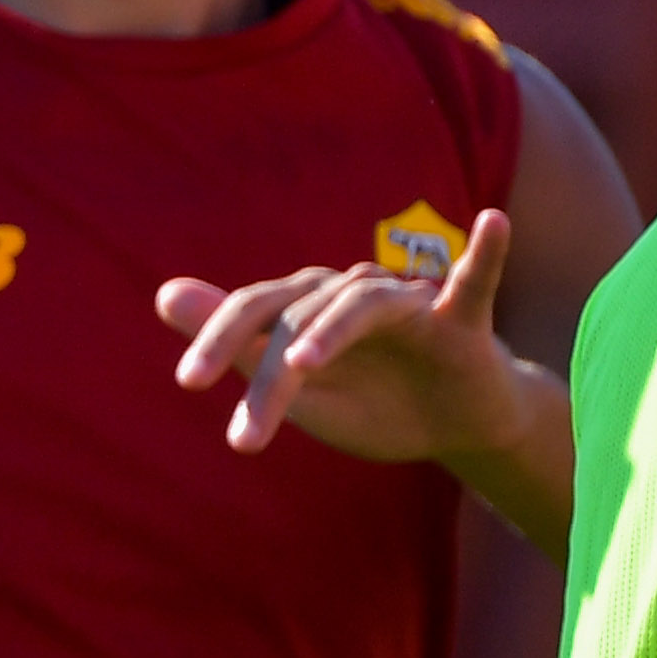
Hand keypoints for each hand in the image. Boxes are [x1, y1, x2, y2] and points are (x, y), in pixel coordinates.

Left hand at [157, 208, 527, 466]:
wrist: (452, 425)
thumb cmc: (370, 401)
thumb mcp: (298, 387)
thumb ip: (239, 345)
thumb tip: (163, 294)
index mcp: (307, 307)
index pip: (254, 310)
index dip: (218, 340)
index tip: (187, 383)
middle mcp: (351, 291)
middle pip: (299, 315)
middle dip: (265, 373)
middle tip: (244, 433)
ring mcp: (408, 300)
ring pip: (363, 304)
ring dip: (332, 332)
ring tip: (300, 365)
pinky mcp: (462, 321)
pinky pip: (474, 281)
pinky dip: (485, 253)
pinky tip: (493, 224)